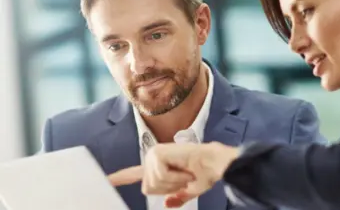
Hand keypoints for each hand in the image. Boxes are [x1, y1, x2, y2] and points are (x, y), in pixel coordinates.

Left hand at [108, 142, 239, 207]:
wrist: (215, 164)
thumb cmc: (205, 173)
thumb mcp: (188, 191)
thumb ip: (176, 197)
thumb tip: (167, 204)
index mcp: (158, 167)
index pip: (134, 174)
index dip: (119, 178)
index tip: (106, 179)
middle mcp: (153, 158)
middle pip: (148, 188)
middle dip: (168, 188)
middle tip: (183, 178)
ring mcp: (154, 155)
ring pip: (154, 184)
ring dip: (174, 182)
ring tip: (185, 173)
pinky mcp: (158, 154)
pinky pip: (160, 176)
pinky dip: (175, 177)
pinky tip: (183, 169)